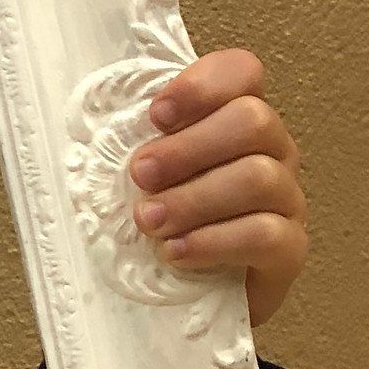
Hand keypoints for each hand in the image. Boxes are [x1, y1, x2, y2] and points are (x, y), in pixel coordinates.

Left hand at [127, 49, 306, 328]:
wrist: (194, 295)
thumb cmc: (163, 221)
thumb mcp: (142, 176)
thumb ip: (131, 144)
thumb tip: (78, 128)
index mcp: (235, 118)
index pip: (241, 72)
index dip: (201, 85)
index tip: (155, 115)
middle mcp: (271, 151)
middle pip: (253, 120)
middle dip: (188, 147)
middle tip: (140, 174)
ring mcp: (286, 199)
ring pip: (259, 177)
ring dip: (193, 198)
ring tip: (148, 221)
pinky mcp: (290, 250)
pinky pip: (267, 234)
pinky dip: (214, 242)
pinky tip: (175, 252)